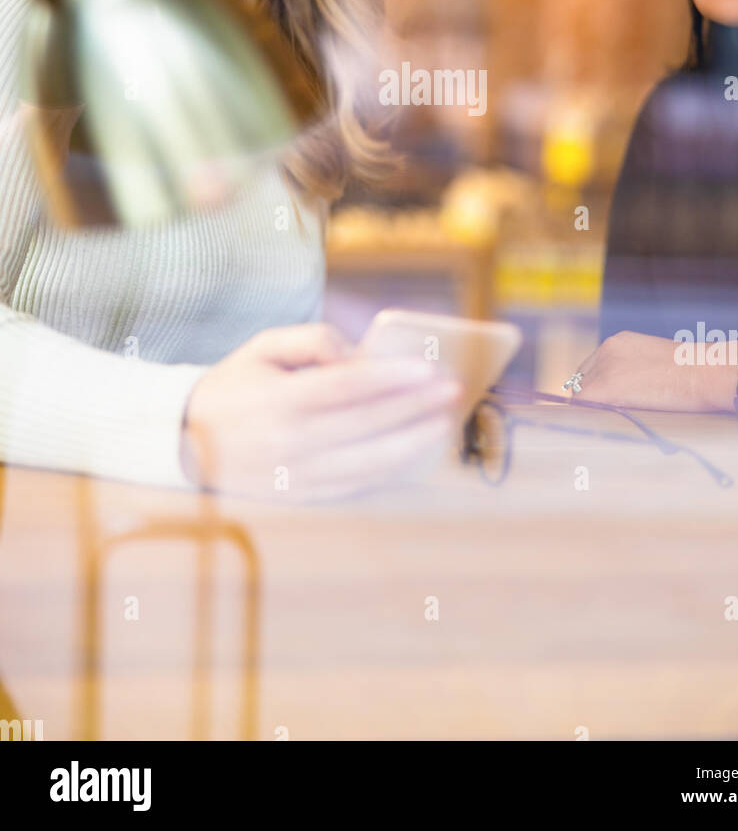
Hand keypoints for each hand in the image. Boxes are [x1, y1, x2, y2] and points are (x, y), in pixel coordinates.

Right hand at [181, 322, 461, 500]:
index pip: (346, 388)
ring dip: (412, 444)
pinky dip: (390, 471)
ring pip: (368, 463)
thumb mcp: (264, 346)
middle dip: (414, 408)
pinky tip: (415, 453)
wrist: (186, 442)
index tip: (427, 369)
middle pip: (366, 425)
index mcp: (279, 401)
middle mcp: (289, 443)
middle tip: (451, 391)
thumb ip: (313, 340)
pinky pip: (357, 486)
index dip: (390, 379)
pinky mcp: (302, 497)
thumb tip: (359, 356)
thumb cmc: (236, 385)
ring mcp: (297, 476)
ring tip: (443, 423)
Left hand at [573, 331, 737, 412]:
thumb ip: (635, 370)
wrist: (704, 372)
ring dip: (592, 408)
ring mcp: (604, 367)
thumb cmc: (693, 372)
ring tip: (609, 422)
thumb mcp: (657, 361)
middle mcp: (606, 349)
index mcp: (620, 342)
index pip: (592, 368)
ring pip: (582, 394)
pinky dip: (591, 416)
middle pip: (581, 380)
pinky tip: (606, 425)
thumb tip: (628, 393)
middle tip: (605, 417)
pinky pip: (584, 405)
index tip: (604, 403)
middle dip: (592, 398)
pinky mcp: (606, 386)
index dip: (597, 388)